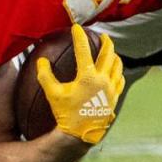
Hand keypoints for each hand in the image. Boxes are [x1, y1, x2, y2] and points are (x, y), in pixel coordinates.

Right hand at [36, 25, 124, 144]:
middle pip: (108, 53)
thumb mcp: (53, 95)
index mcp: (87, 76)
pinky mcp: (115, 96)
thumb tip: (41, 60)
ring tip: (110, 51)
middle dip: (106, 42)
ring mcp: (111, 88)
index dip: (79, 37)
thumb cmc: (66, 114)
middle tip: (102, 35)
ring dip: (114, 55)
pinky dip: (118, 71)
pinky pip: (120, 79)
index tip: (77, 28)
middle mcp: (102, 79)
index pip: (83, 50)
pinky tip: (114, 71)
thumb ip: (45, 76)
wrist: (81, 134)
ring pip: (117, 65)